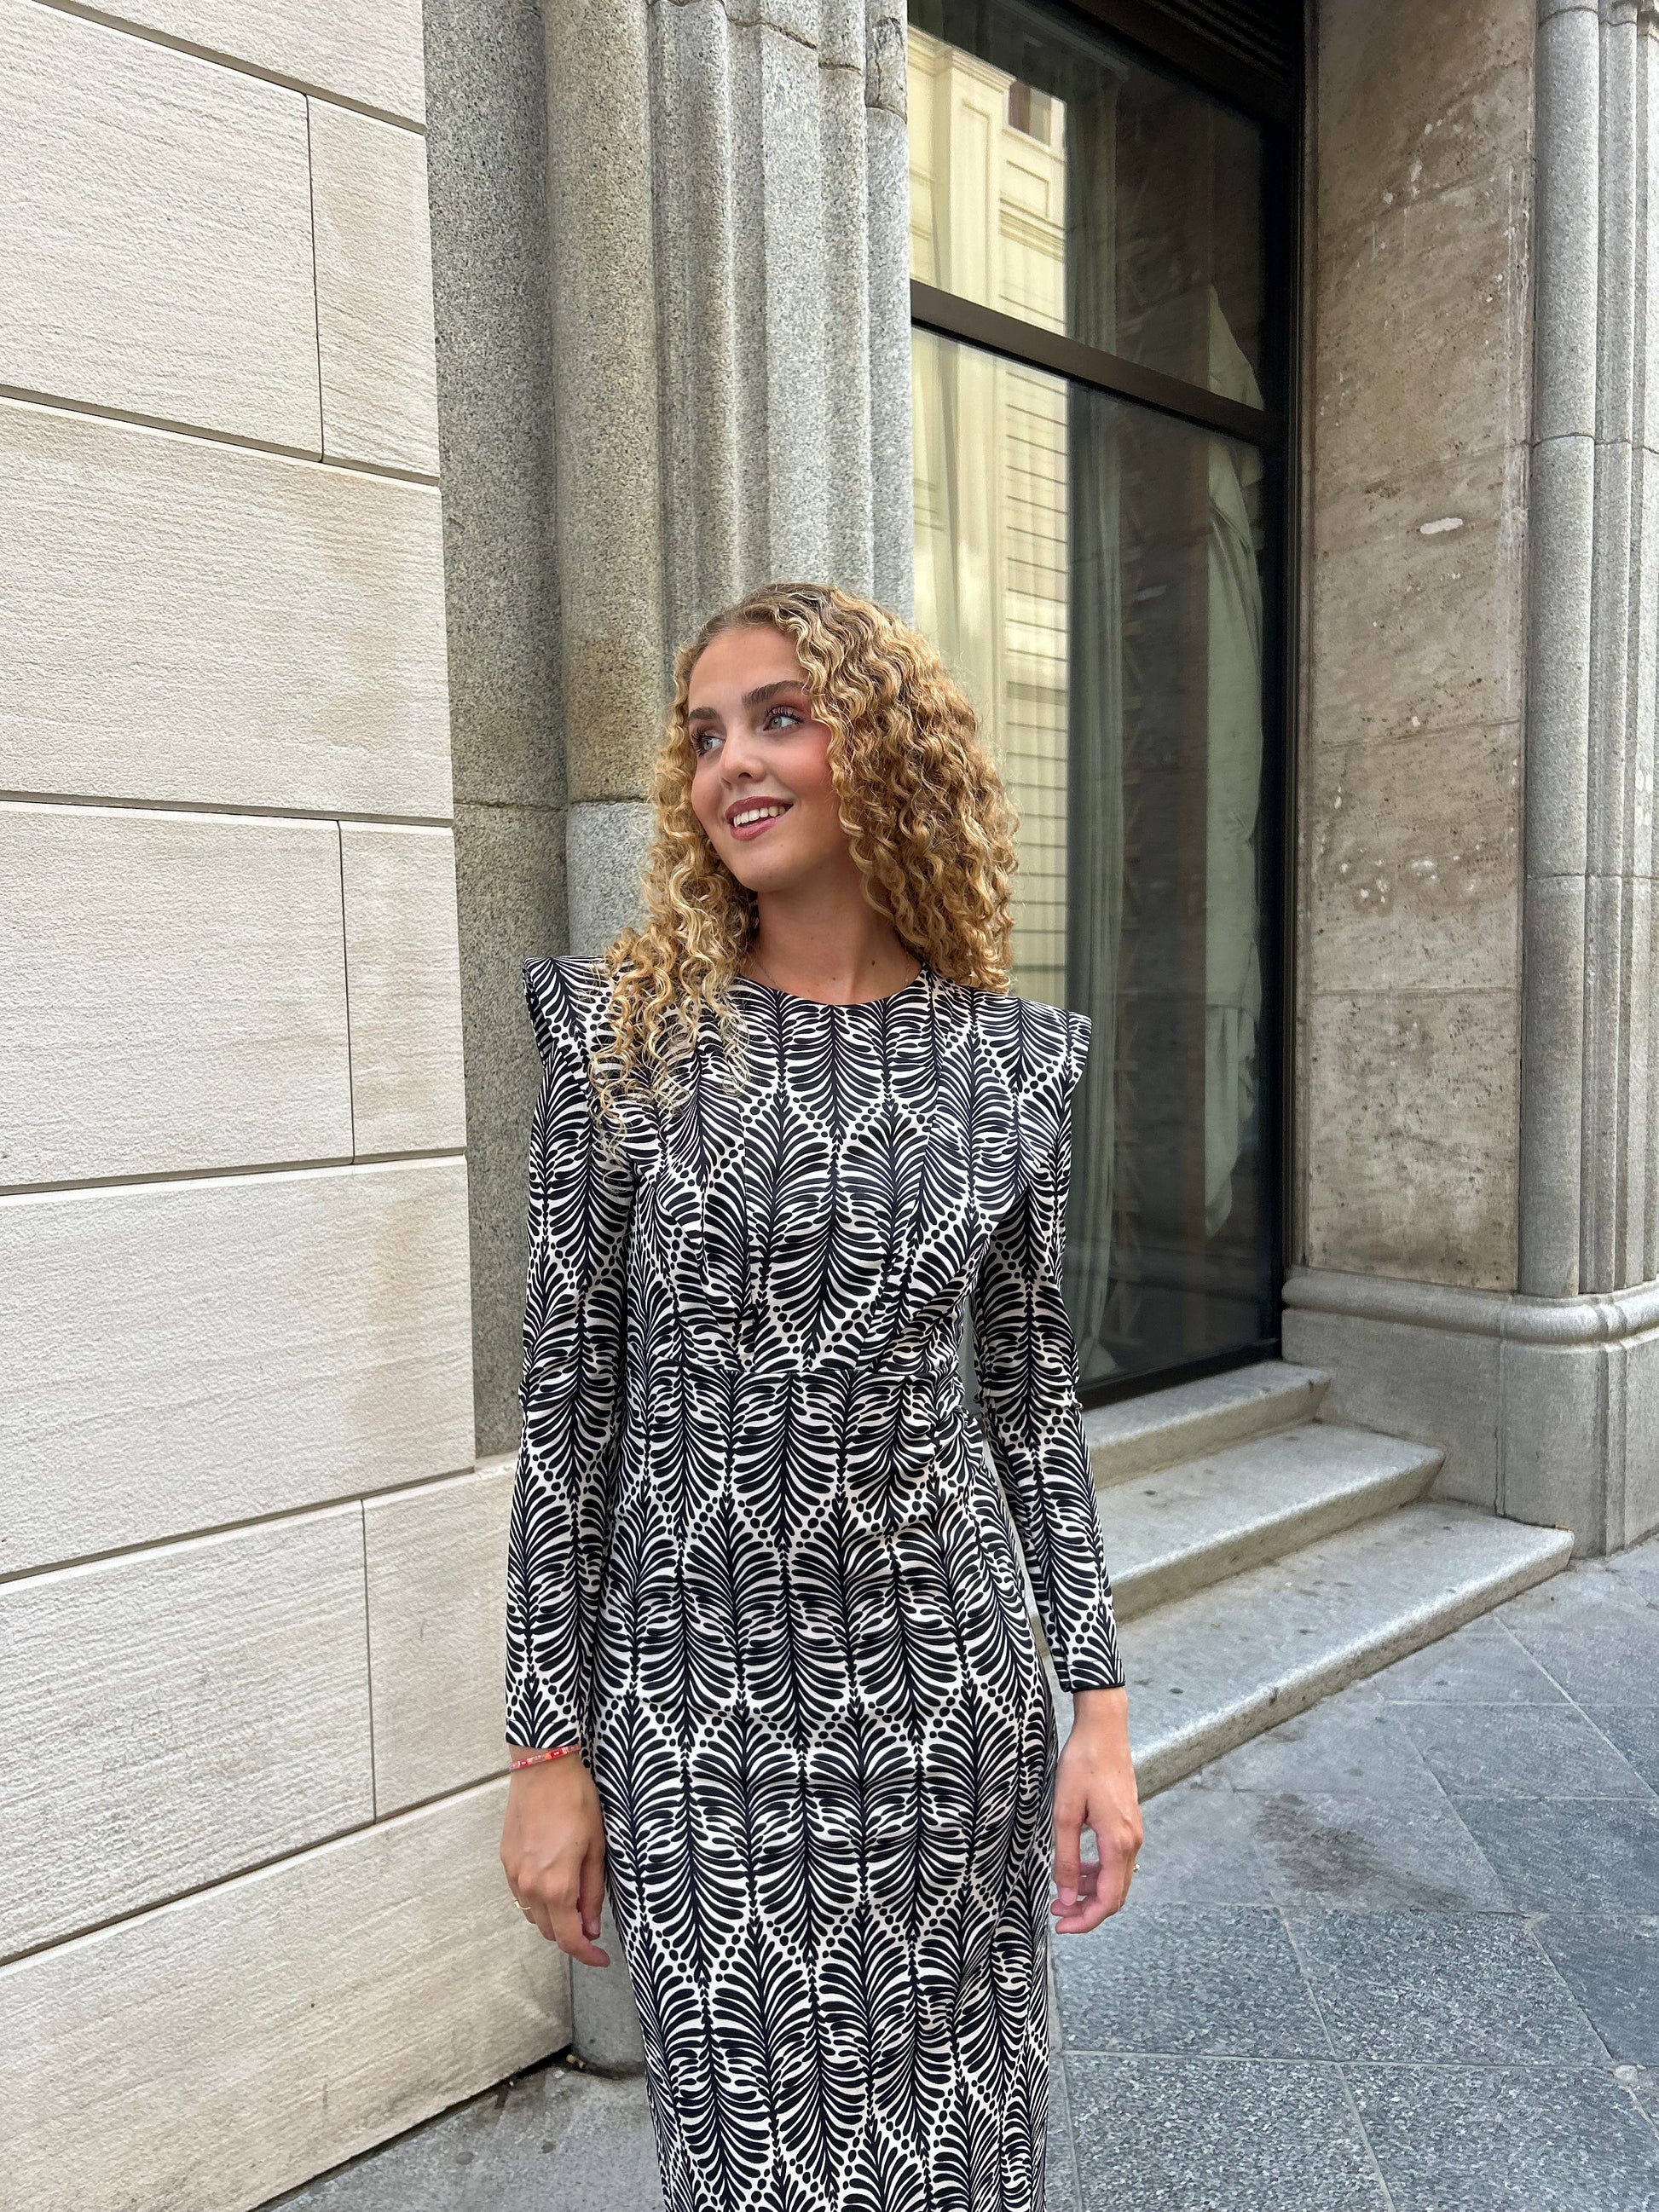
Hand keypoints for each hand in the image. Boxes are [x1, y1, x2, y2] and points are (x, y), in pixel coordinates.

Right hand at [500, 1748, 610, 1965]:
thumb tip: (591, 1927)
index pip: (569, 1939)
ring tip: (574, 1899)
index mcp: (557, 1886)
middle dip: (571, 1935)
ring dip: (553, 1917)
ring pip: (533, 1915)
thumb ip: (592, 1891)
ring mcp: (514, 1874)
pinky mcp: (505, 1861)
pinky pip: (521, 1894)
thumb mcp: (596, 1847)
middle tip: (591, 1924)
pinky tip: (553, 1881)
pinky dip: (538, 1899)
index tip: (601, 1958)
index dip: (587, 1955)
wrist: (543, 1768)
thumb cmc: (575, 1801)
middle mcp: (530, 1886)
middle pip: (549, 1932)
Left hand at [1052, 1685, 1141, 1933]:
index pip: (1108, 1899)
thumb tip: (1065, 1895)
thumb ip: (1066, 1858)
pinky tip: (1076, 1867)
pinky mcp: (1128, 1823)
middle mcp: (1132, 1841)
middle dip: (1086, 1910)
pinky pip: (1116, 1860)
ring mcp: (1133, 1832)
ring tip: (1061, 1892)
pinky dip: (1097, 1872)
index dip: (1086, 1920)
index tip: (1061, 1926)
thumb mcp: (1065, 1812)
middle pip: (1115, 1895)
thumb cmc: (1082, 1764)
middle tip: (1057, 1913)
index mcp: (1117, 1842)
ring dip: (1090, 1891)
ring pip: (1116, 1878)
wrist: (1103, 1730)